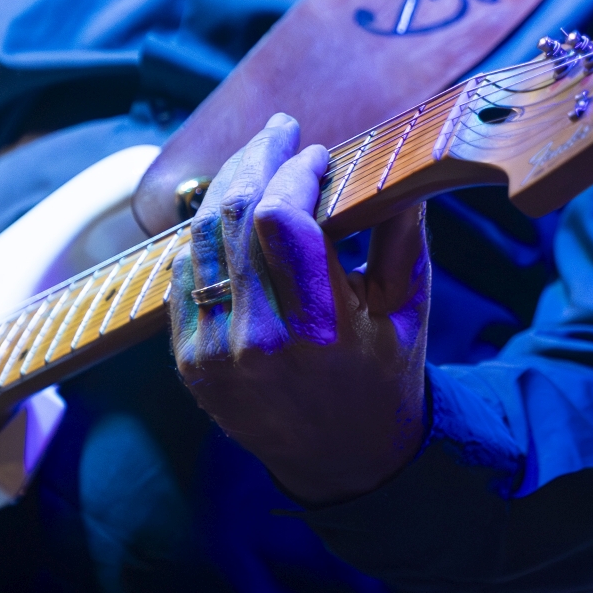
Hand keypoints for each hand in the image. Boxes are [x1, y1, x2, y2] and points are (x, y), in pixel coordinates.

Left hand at [169, 113, 429, 504]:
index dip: (295, 171)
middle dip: (257, 159)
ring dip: (226, 188)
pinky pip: (183, 276)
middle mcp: (257, 341)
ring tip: (254, 159)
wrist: (343, 461)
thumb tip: (398, 165)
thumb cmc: (385, 377)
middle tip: (279, 130)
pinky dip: (205, 236)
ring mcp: (214, 353)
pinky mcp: (189, 361)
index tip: (318, 154)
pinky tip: (230, 214)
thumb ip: (402, 235)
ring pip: (200, 240)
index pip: (283, 219)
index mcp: (319, 329)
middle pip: (235, 217)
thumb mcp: (408, 311)